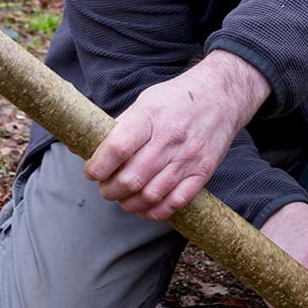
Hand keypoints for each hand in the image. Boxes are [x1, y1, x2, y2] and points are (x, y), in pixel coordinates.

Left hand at [84, 50, 270, 220]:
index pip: (117, 149)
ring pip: (151, 195)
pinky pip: (175, 202)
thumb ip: (120, 127)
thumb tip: (85, 147)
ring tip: (122, 199)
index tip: (91, 172)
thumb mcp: (146, 102)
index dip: (98, 167)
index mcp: (150, 117)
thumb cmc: (177, 99)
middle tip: (105, 189)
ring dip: (129, 203)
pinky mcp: (202, 172)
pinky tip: (144, 208)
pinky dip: (154, 212)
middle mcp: (169, 139)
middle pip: (132, 178)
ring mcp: (188, 158)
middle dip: (110, 190)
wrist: (222, 96)